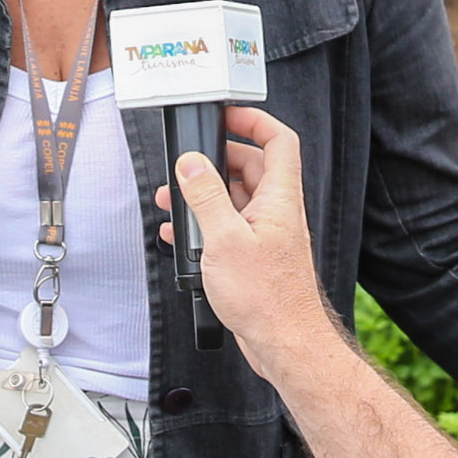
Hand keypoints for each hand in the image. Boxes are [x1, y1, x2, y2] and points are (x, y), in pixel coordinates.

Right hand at [158, 107, 333, 359]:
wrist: (284, 343)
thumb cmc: (267, 298)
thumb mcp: (224, 240)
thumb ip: (206, 197)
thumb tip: (192, 163)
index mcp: (278, 199)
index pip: (278, 141)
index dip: (255, 121)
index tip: (228, 114)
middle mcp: (276, 212)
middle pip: (250, 167)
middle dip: (215, 162)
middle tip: (187, 166)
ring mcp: (267, 235)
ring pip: (235, 199)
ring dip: (204, 197)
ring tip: (173, 202)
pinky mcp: (256, 256)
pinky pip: (229, 227)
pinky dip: (205, 225)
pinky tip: (180, 237)